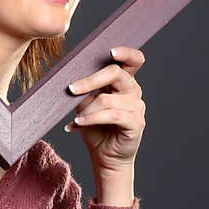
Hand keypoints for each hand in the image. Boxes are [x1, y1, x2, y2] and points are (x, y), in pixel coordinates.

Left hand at [64, 47, 146, 175]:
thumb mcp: (85, 105)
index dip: (126, 52)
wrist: (105, 156)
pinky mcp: (137, 123)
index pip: (133, 60)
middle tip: (71, 88)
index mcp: (124, 81)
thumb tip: (71, 81)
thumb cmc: (95, 128)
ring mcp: (137, 107)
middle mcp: (133, 91)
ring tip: (75, 117)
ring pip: (108, 99)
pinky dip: (92, 118)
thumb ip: (84, 90)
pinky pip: (112, 115)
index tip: (110, 51)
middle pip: (117, 73)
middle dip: (91, 80)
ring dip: (87, 108)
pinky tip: (78, 123)